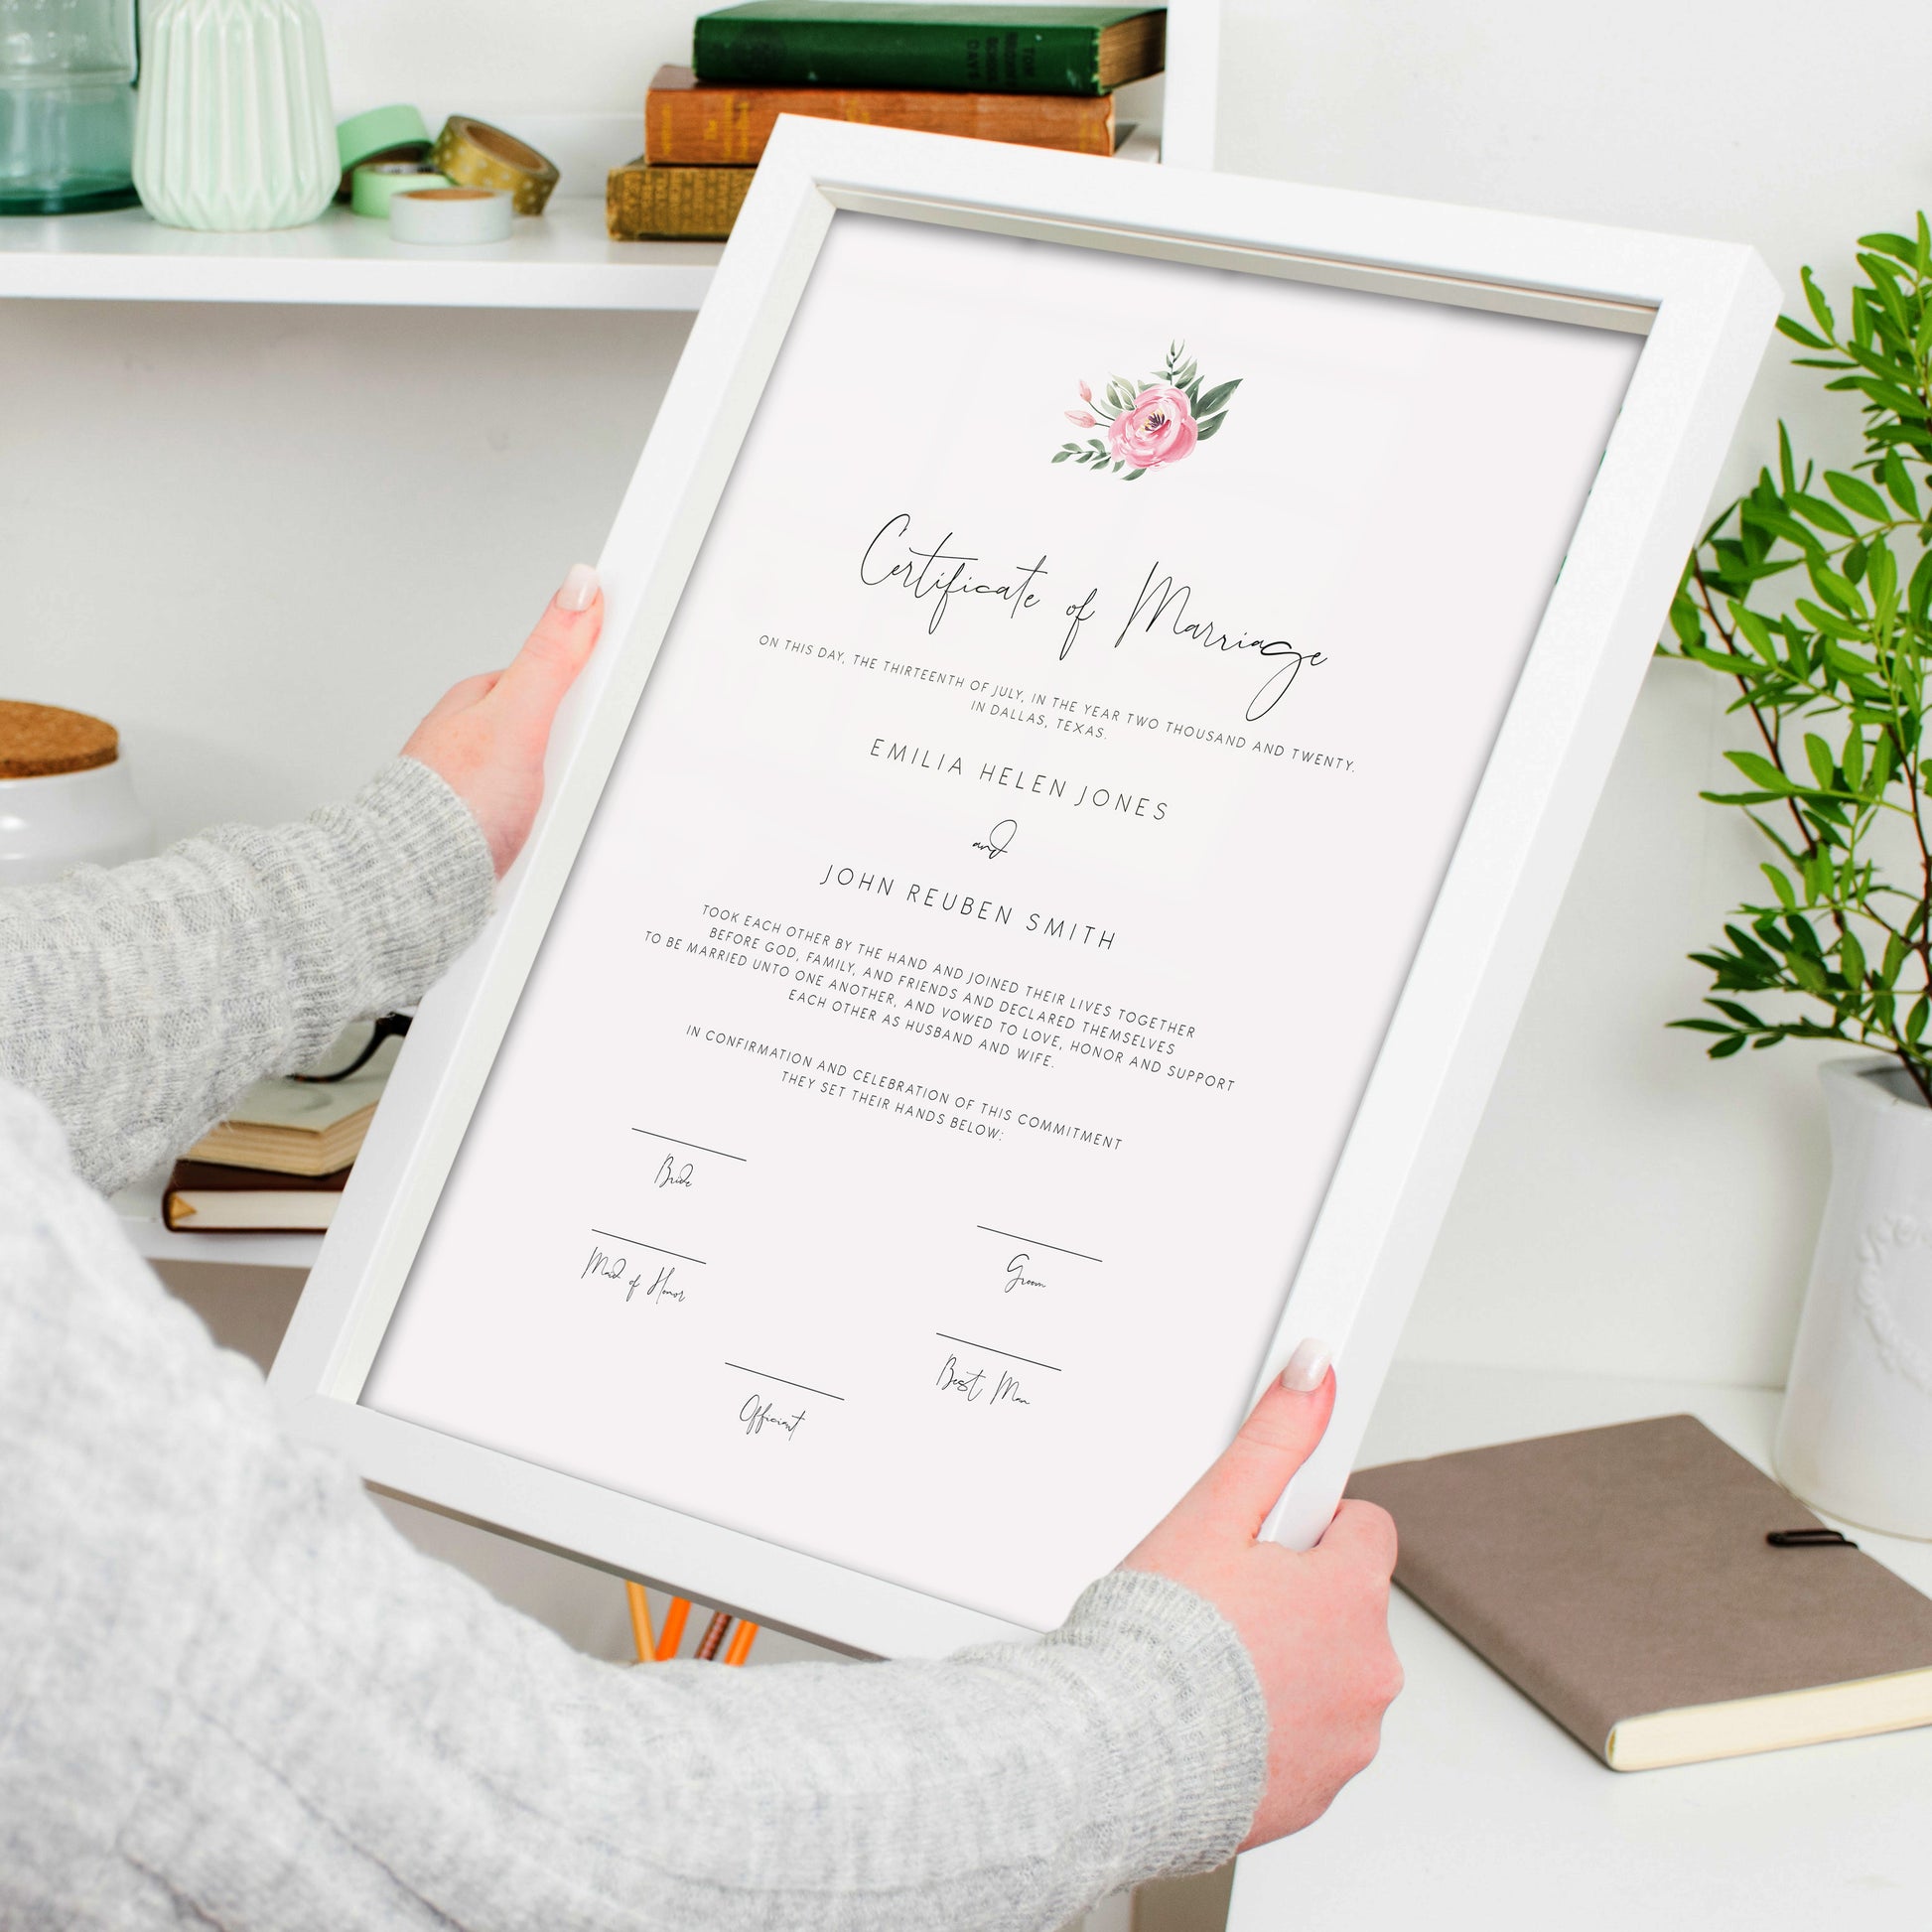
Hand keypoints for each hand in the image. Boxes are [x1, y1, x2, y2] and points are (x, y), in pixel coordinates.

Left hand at [403, 564, 603, 876]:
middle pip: (563, 725)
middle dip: (586, 746)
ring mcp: (486, 780)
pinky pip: (543, 811)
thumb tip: (579, 585)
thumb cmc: (453, 806)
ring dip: (570, 791)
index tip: (629, 673)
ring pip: (555, 772)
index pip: (559, 670)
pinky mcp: (493, 823)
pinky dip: (554, 820)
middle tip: (582, 765)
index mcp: (482, 698)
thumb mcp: (517, 719)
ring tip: (565, 807)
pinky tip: (553, 829)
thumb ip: (551, 656)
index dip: (597, 677)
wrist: (421, 882)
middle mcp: (479, 736)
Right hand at [1121, 1347, 1400, 1847]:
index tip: (1264, 1542)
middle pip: (1346, 1605)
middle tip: (1223, 1601)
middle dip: (1297, 1598)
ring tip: (1214, 1662)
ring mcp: (1349, 1737)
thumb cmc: (1159, 1639)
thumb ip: (1274, 1438)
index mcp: (1352, 1594)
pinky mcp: (1318, 1792)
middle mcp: (1370, 1669)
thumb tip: (1316, 1372)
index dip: (1309, 1526)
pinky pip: (1307, 1739)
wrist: (1120, 1754)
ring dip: (1287, 1664)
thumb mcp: (1213, 1513)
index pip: (1366, 1530)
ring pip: (1329, 1674)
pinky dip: (1272, 1728)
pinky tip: (1216, 1716)